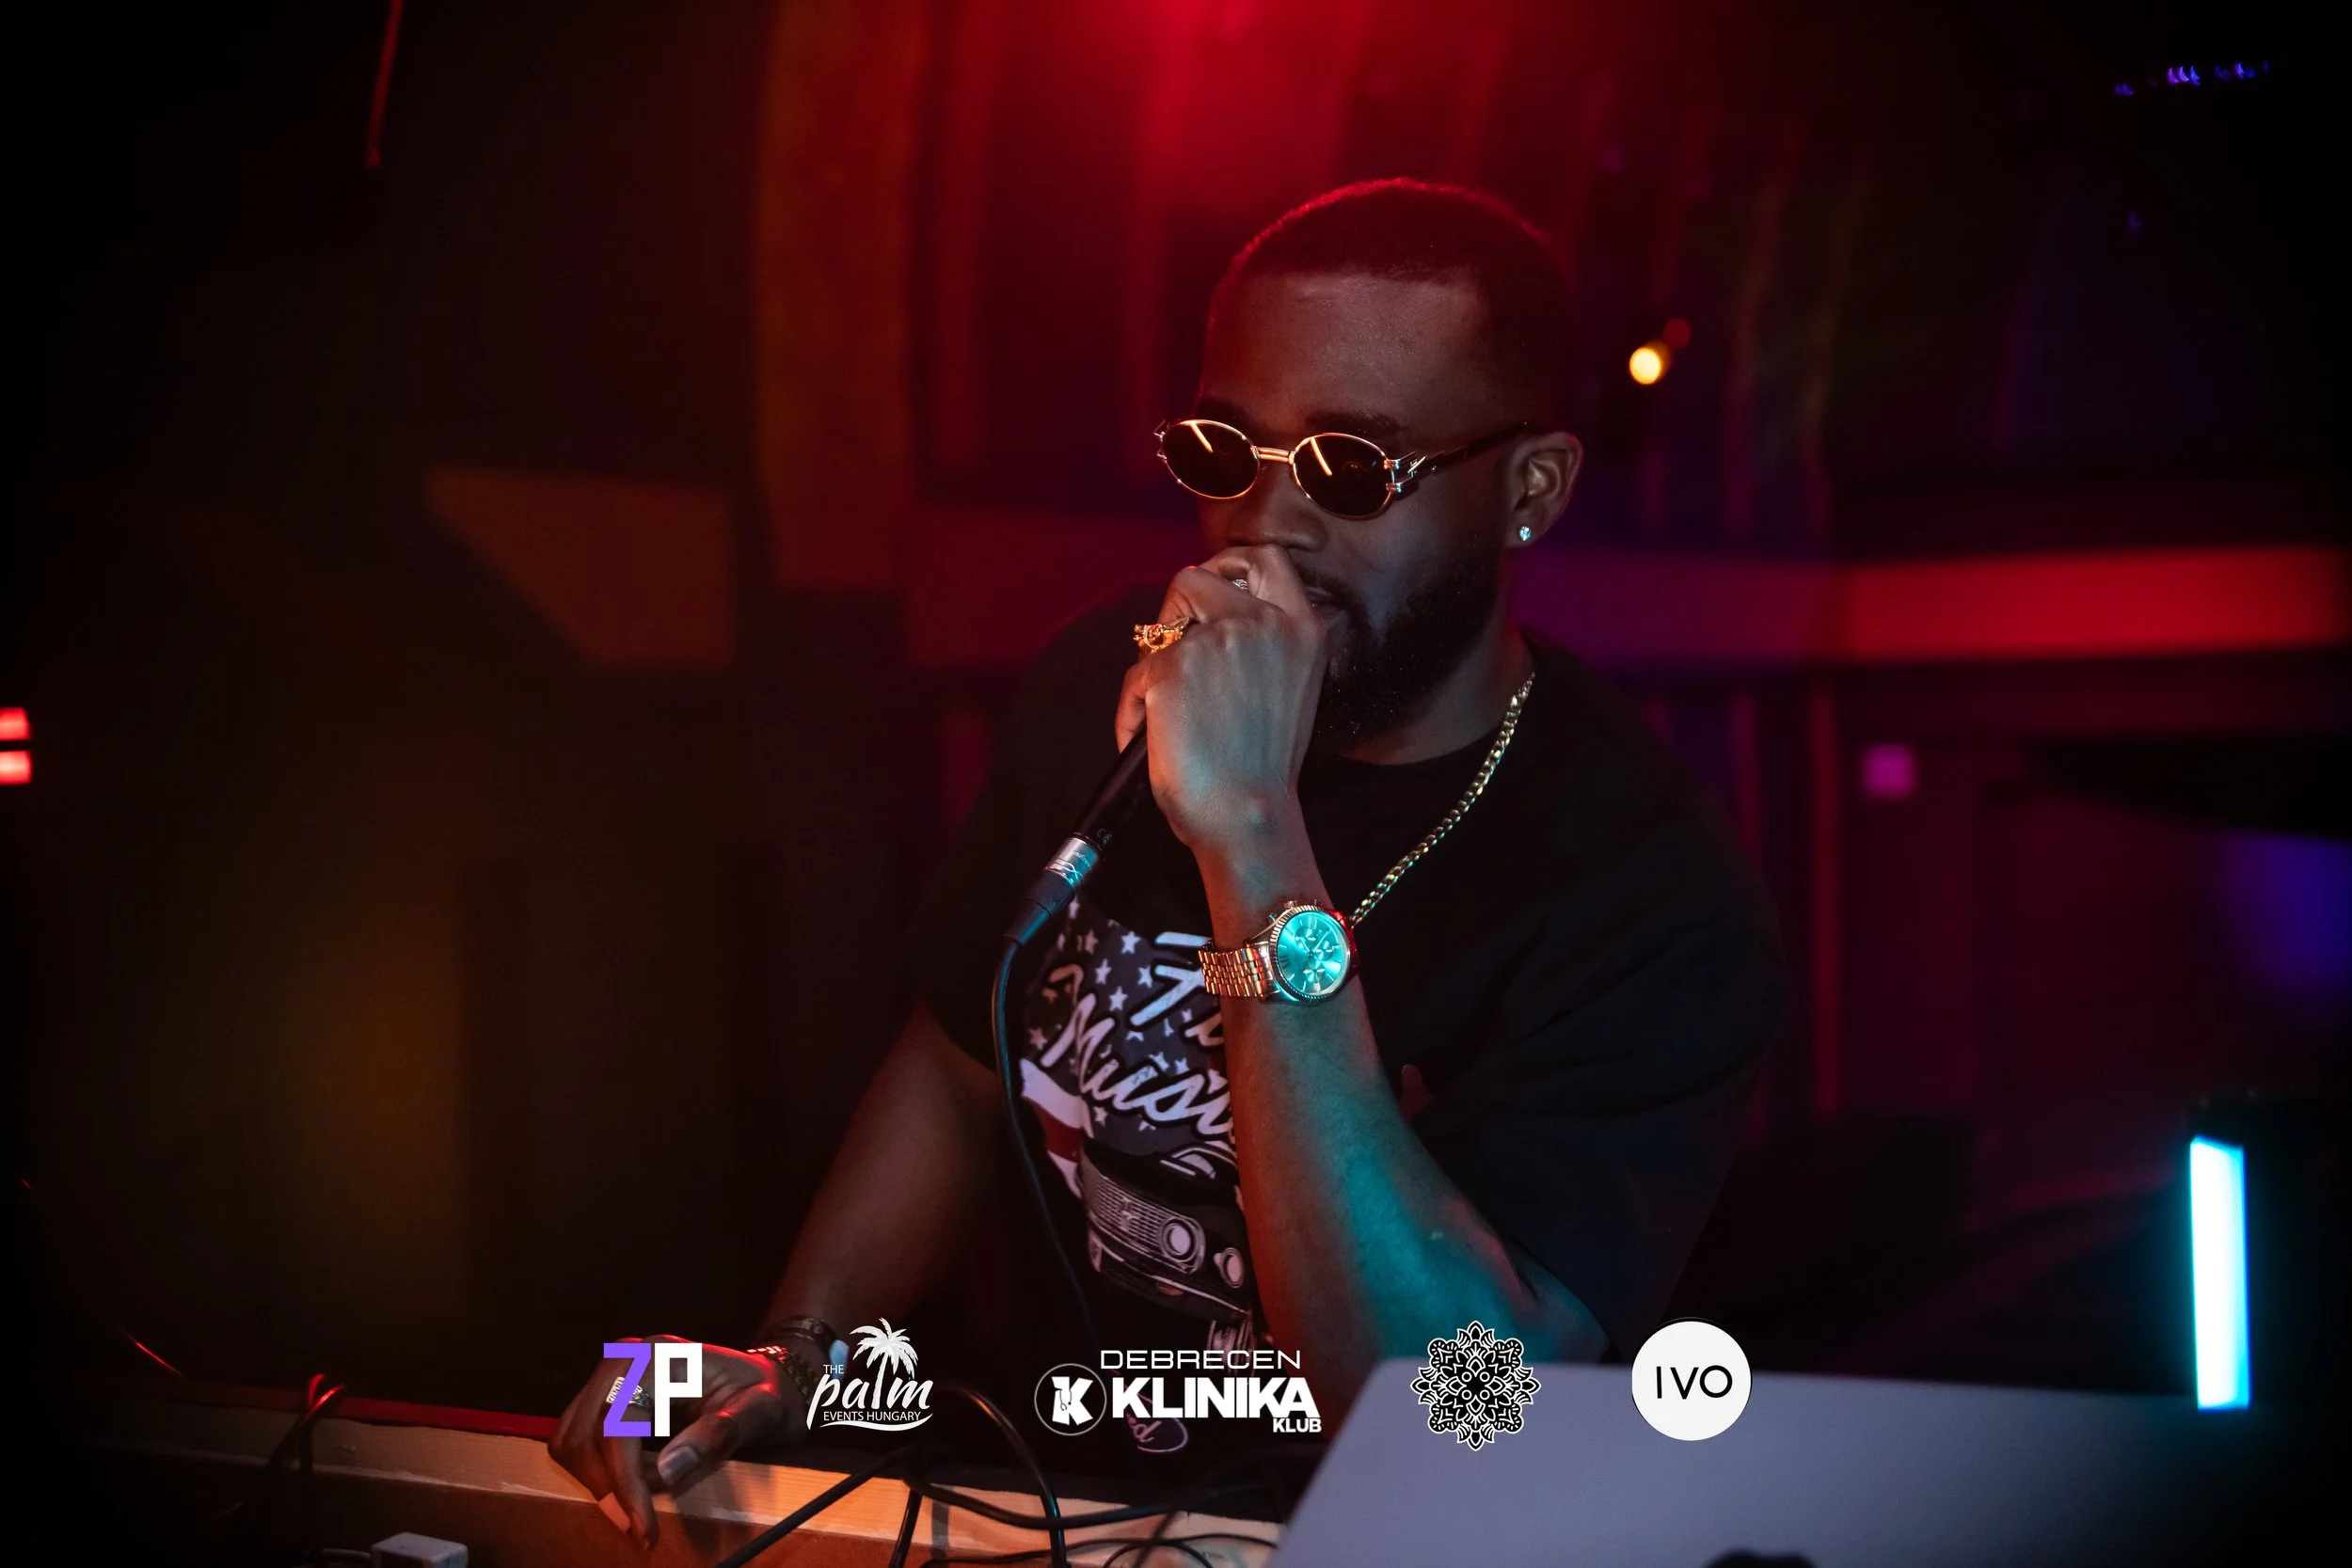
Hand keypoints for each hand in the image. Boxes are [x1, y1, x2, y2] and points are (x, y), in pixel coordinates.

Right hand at [549, 1337, 799, 1548]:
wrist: (769, 1380)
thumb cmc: (767, 1395)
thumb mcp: (760, 1412)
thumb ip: (719, 1435)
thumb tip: (665, 1470)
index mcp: (660, 1356)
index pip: (618, 1425)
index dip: (625, 1482)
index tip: (643, 1528)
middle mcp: (627, 1358)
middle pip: (585, 1433)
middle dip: (608, 1487)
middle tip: (642, 1528)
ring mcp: (612, 1375)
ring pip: (572, 1438)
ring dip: (597, 1481)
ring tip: (638, 1510)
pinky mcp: (607, 1394)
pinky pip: (578, 1438)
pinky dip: (594, 1470)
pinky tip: (630, 1488)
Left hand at [1116, 545, 1326, 852]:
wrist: (1247, 816)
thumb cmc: (1262, 768)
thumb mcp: (1286, 688)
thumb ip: (1258, 646)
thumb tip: (1206, 620)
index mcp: (1303, 629)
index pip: (1268, 559)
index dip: (1230, 566)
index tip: (1212, 590)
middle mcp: (1264, 622)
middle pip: (1201, 574)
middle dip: (1178, 600)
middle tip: (1171, 637)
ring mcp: (1217, 640)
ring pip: (1159, 630)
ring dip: (1152, 669)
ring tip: (1160, 716)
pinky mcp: (1172, 666)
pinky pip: (1136, 676)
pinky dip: (1133, 709)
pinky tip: (1148, 741)